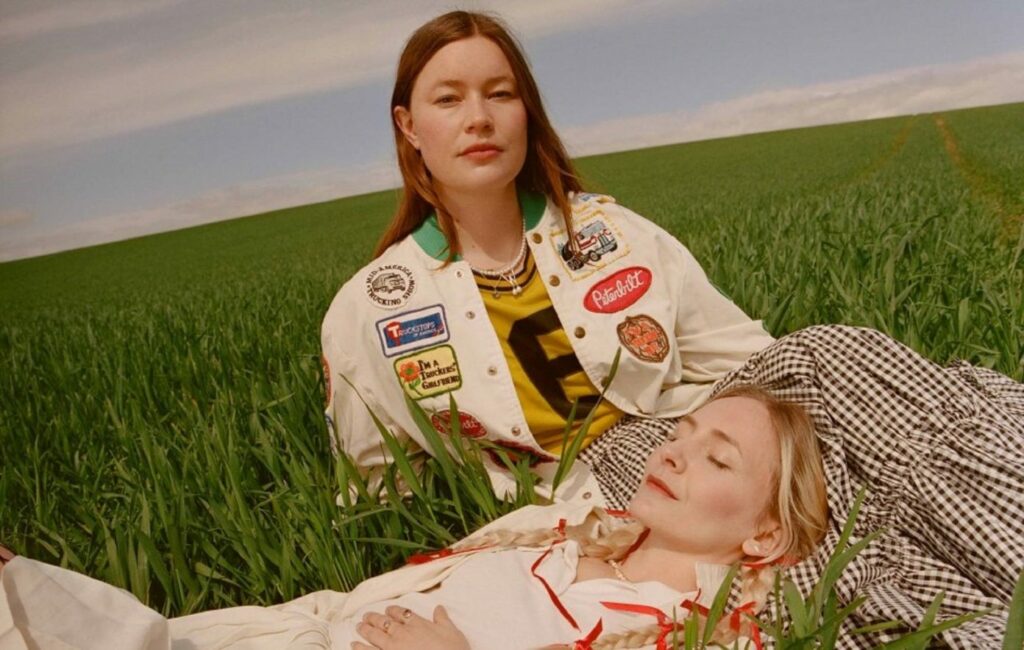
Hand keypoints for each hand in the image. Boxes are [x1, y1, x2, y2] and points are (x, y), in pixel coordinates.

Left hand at [352, 605, 469, 649]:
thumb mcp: (452, 632)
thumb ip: (443, 619)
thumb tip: (439, 608)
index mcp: (419, 624)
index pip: (403, 614)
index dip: (394, 611)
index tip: (388, 610)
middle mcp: (404, 633)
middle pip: (386, 622)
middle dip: (375, 618)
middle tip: (367, 616)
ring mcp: (393, 647)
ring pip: (375, 635)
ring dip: (365, 630)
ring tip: (358, 626)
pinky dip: (360, 648)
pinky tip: (353, 644)